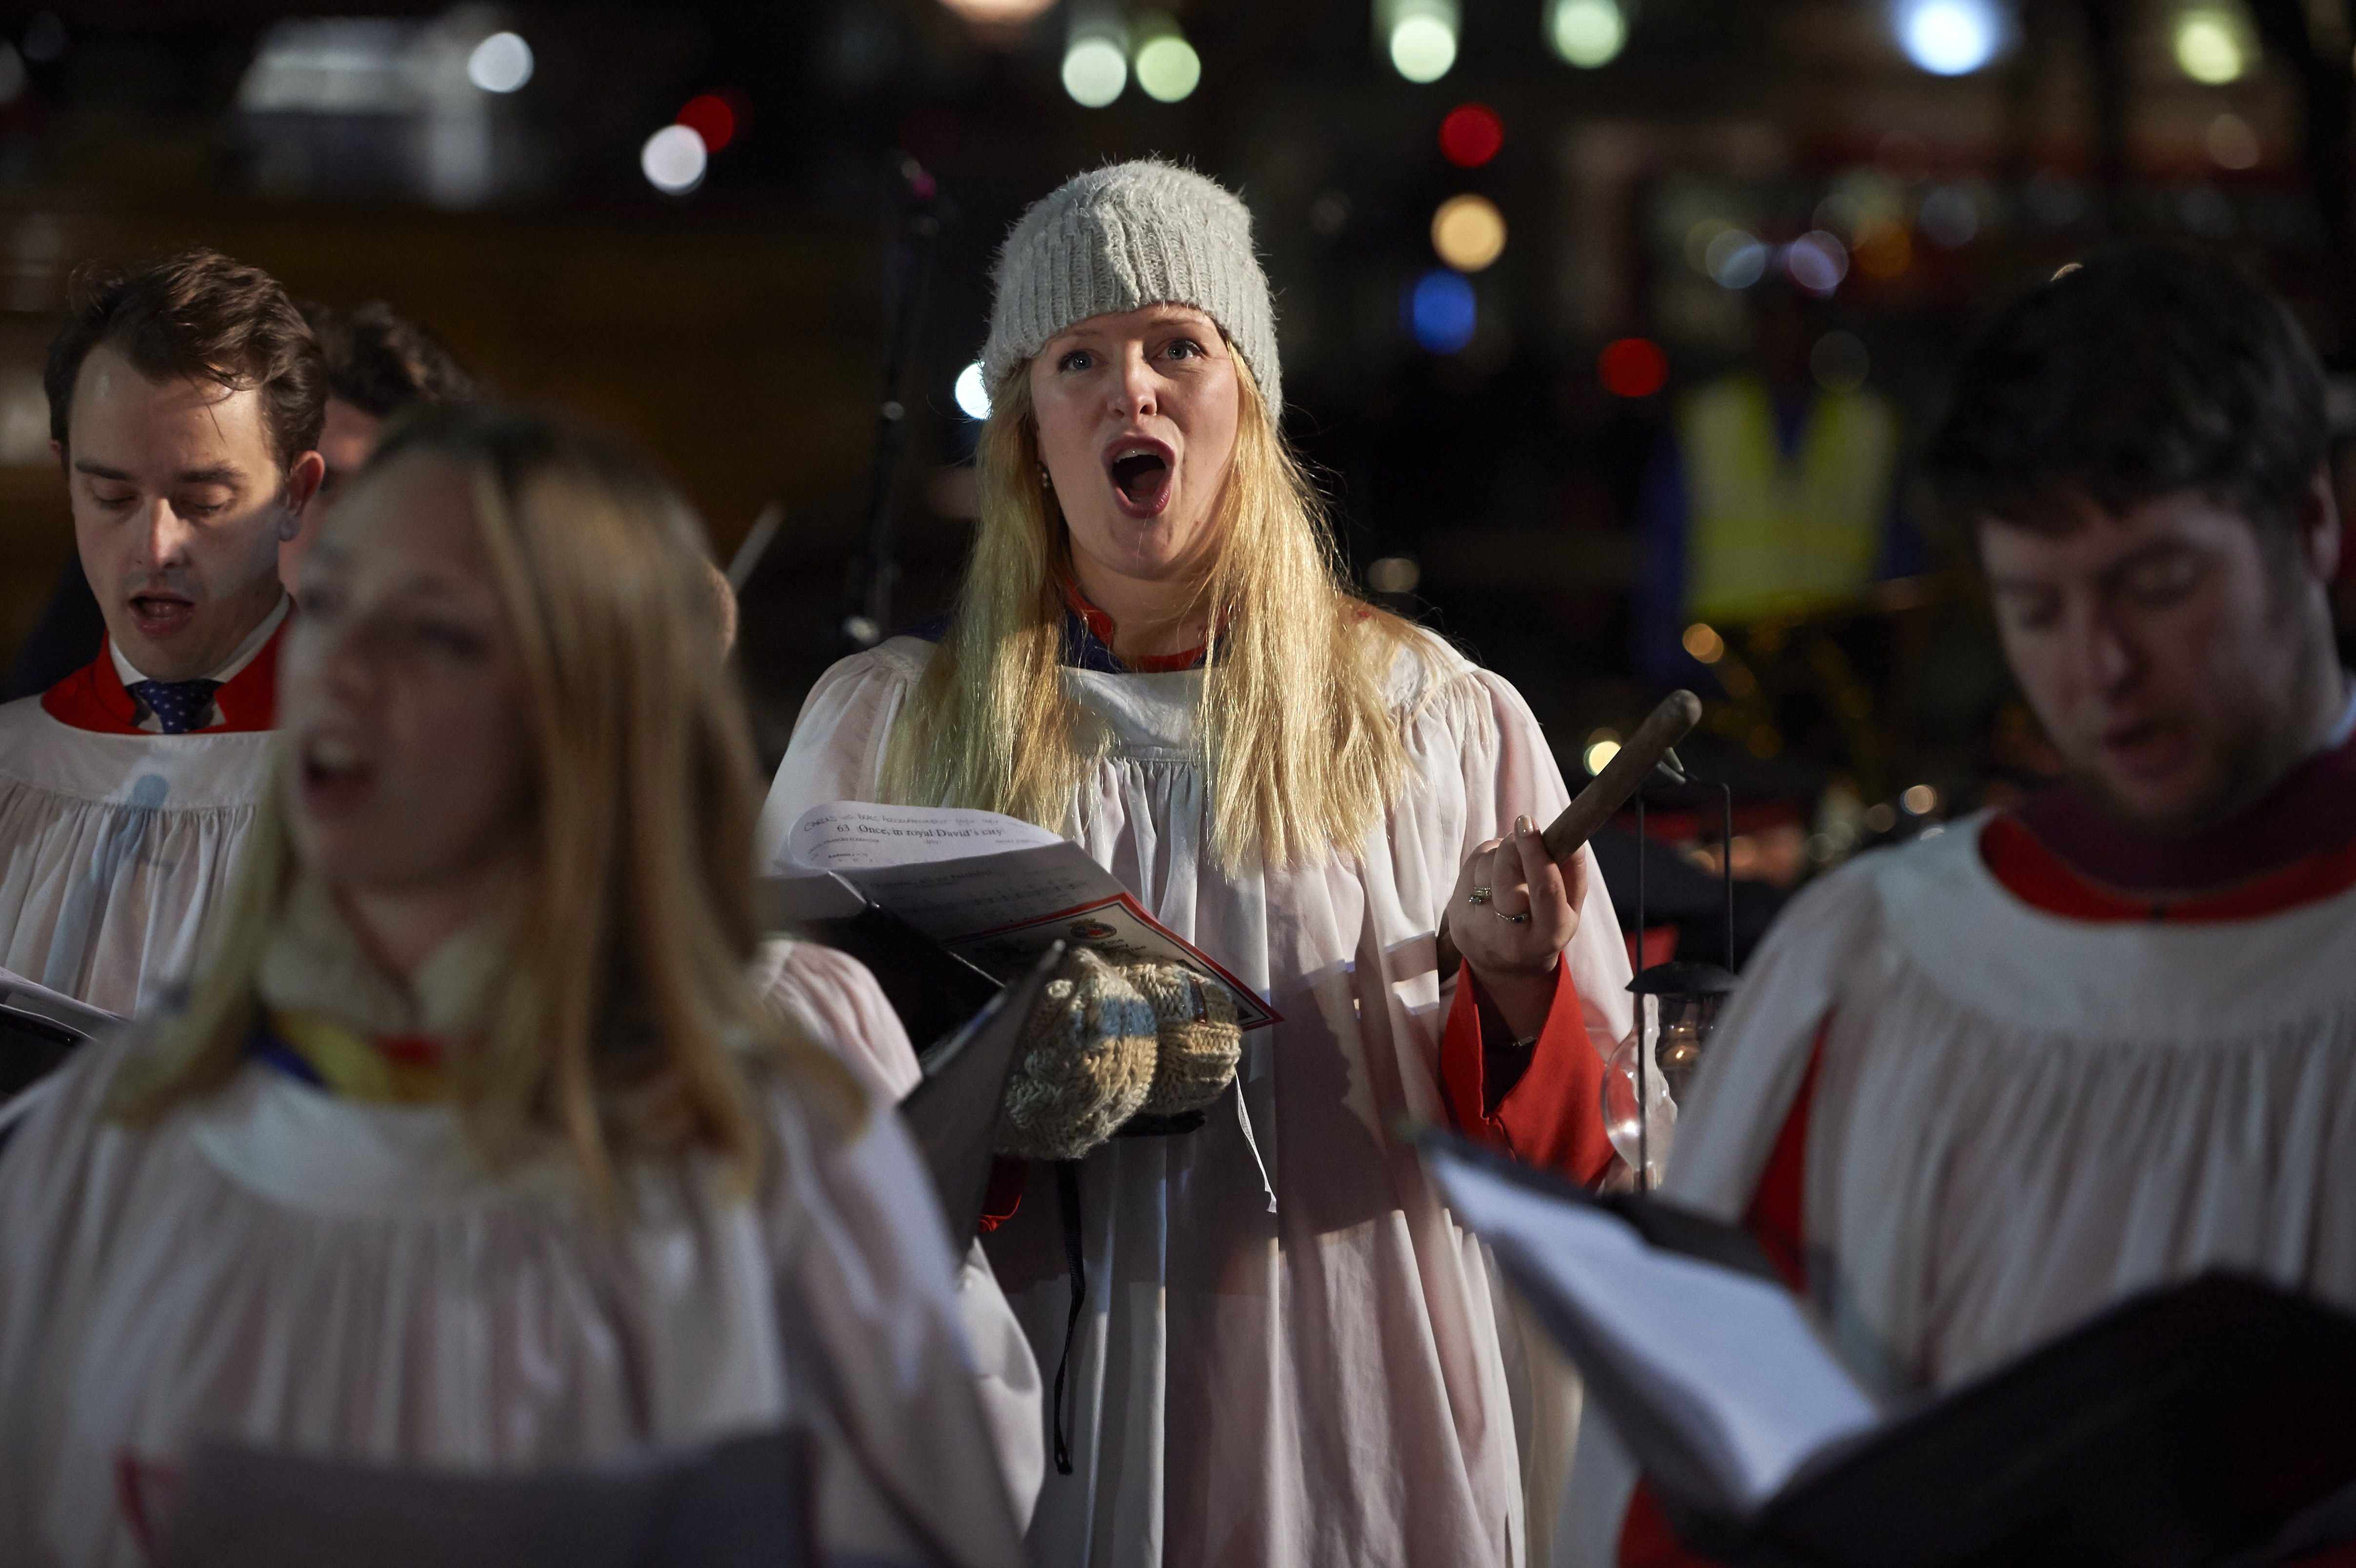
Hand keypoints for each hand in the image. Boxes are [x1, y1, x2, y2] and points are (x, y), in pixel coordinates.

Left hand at [1447, 814, 1586, 1038]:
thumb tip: (1570, 839)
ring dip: (1501, 851)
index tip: (1528, 822)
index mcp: (1547, 936)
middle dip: (1514, 844)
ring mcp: (1477, 927)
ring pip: (1486, 866)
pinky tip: (1495, 871)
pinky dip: (1485, 858)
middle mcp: (1509, 936)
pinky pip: (1470, 868)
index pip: (1543, 890)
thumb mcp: (1568, 910)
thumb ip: (1574, 874)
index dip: (1535, 853)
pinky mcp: (1457, 916)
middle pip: (1506, 875)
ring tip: (1514, 861)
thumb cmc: (1544, 928)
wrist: (1504, 967)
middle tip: (1524, 830)